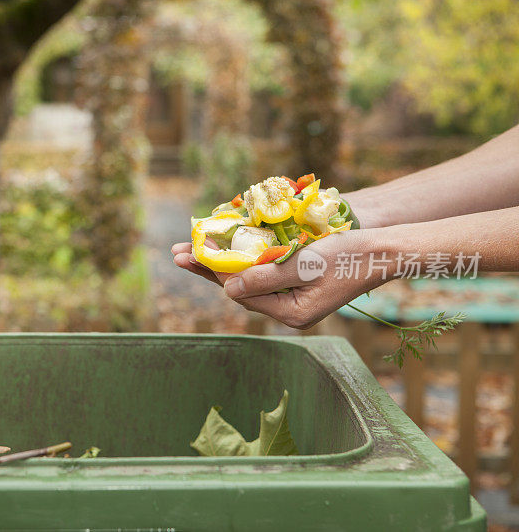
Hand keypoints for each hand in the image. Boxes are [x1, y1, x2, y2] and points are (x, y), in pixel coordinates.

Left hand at [172, 229, 393, 328]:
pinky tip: (225, 248)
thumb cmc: (350, 257)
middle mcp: (289, 311)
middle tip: (177, 253)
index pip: (242, 292)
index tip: (189, 255)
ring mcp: (293, 298)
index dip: (213, 271)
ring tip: (191, 249)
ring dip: (222, 262)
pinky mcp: (298, 284)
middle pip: (239, 288)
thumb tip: (228, 289)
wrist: (385, 251)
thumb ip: (266, 277)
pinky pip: (263, 273)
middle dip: (209, 268)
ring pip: (248, 279)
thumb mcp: (305, 265)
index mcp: (292, 314)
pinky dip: (244, 259)